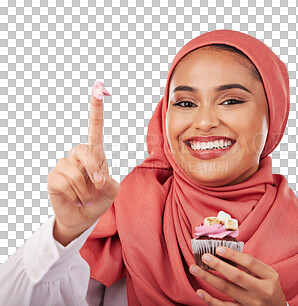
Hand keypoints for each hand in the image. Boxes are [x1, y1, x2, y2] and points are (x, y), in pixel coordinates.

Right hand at [47, 81, 119, 245]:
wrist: (84, 216)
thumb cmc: (99, 198)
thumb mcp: (112, 190)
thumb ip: (109, 182)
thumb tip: (96, 178)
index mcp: (95, 152)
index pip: (95, 127)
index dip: (96, 108)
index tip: (98, 88)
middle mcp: (78, 155)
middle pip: (84, 151)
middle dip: (94, 170)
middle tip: (100, 185)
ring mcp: (64, 165)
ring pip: (75, 172)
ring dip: (85, 190)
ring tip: (86, 197)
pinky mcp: (53, 177)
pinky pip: (64, 183)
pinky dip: (75, 195)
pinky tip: (75, 199)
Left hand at [189, 246, 286, 305]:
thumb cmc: (268, 286)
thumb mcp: (267, 274)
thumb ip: (251, 265)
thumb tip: (225, 252)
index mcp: (269, 277)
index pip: (250, 262)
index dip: (233, 254)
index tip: (218, 248)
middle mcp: (261, 291)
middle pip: (236, 276)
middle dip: (218, 265)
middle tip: (204, 256)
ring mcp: (252, 304)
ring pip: (226, 290)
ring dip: (208, 278)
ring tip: (195, 269)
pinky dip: (210, 300)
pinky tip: (199, 291)